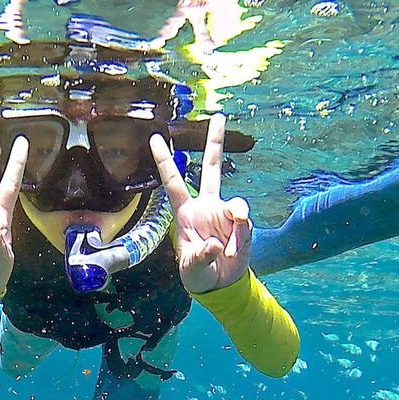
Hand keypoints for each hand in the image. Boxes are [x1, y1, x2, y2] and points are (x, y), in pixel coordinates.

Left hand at [150, 113, 251, 294]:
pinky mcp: (241, 225)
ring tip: (228, 250)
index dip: (164, 160)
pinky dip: (241, 238)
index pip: (173, 182)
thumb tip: (214, 244)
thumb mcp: (193, 270)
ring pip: (236, 205)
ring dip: (236, 226)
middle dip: (215, 142)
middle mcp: (206, 207)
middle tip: (219, 116)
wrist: (221, 283)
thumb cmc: (198, 274)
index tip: (154, 137)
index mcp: (185, 213)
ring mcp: (225, 214)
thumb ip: (201, 257)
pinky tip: (234, 251)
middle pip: (211, 168)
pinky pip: (244, 224)